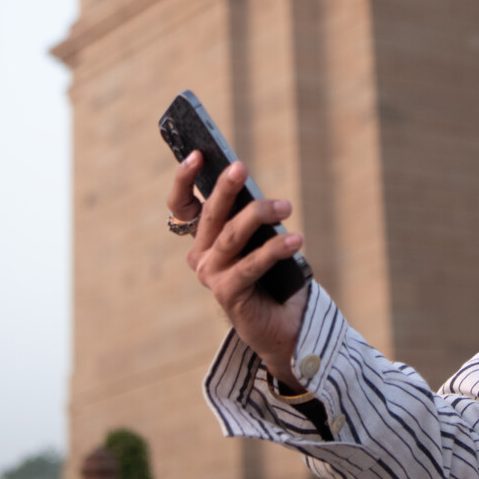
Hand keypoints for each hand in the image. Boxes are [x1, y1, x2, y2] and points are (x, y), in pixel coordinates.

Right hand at [169, 152, 309, 389]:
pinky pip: (251, 265)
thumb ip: (253, 219)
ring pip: (231, 236)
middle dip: (225, 188)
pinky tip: (296, 240)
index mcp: (204, 239)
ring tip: (285, 206)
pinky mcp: (227, 293)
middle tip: (240, 167)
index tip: (198, 154)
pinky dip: (275, 250)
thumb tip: (258, 192)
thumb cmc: (273, 276)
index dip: (184, 180)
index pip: (182, 206)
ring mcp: (211, 276)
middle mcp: (200, 256)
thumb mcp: (261, 239)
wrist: (283, 324)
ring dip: (258, 215)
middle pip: (210, 216)